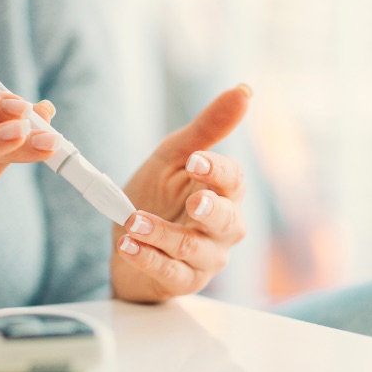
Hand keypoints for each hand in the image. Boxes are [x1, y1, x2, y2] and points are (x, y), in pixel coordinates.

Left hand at [111, 86, 249, 301]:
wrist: (129, 240)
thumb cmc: (159, 196)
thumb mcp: (175, 156)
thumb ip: (207, 128)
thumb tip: (244, 90)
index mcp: (225, 193)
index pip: (233, 181)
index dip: (217, 171)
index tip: (195, 160)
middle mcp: (223, 228)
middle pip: (229, 221)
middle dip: (211, 211)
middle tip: (194, 202)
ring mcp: (205, 258)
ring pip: (194, 249)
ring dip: (164, 234)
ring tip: (134, 221)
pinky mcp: (181, 280)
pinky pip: (169, 271)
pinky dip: (147, 258)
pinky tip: (128, 245)